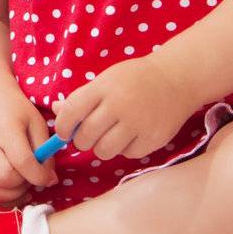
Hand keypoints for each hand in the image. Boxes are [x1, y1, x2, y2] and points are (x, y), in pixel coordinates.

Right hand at [0, 94, 59, 206]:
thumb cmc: (17, 113)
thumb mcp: (37, 124)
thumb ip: (45, 152)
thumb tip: (49, 179)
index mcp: (5, 131)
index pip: (22, 161)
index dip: (39, 175)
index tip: (49, 177)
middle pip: (3, 180)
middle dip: (23, 185)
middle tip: (32, 177)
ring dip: (13, 196)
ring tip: (23, 185)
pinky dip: (3, 199)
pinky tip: (14, 190)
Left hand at [52, 51, 195, 161]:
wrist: (176, 78)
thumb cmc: (135, 79)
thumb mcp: (106, 80)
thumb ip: (81, 97)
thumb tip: (56, 111)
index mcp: (104, 88)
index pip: (71, 112)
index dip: (63, 127)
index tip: (64, 132)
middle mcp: (120, 105)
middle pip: (85, 137)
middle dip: (82, 140)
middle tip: (88, 135)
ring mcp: (137, 124)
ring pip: (104, 151)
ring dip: (102, 147)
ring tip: (110, 136)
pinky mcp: (152, 139)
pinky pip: (126, 154)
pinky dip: (125, 149)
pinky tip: (132, 134)